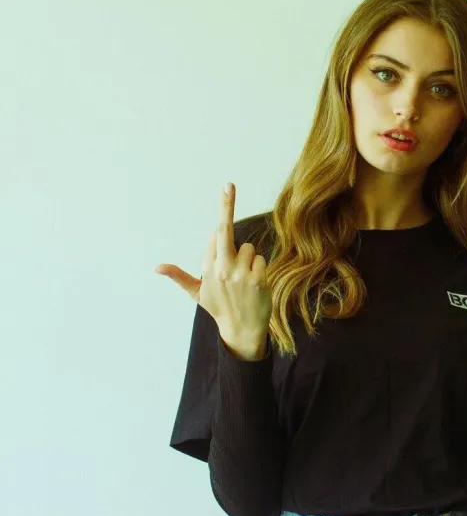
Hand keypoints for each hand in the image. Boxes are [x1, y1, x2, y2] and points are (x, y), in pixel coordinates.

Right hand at [155, 183, 272, 341]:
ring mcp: (240, 274)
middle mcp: (221, 269)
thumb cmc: (219, 308)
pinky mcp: (258, 280)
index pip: (214, 236)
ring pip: (249, 249)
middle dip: (226, 207)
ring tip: (244, 280)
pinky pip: (260, 259)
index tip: (227, 189)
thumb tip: (157, 267)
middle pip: (224, 231)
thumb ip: (179, 276)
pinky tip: (255, 284)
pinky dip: (259, 268)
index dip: (223, 229)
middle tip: (228, 185)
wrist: (242, 331)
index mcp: (207, 268)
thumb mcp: (197, 293)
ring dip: (249, 260)